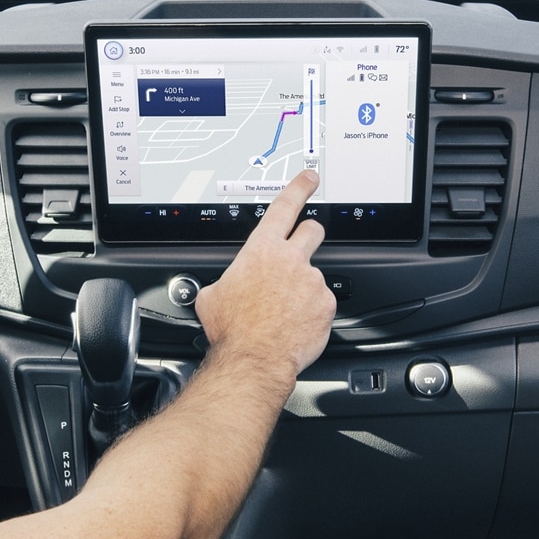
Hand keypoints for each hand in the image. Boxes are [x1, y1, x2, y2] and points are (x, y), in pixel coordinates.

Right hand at [194, 170, 337, 381]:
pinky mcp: (326, 304)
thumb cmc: (231, 330)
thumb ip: (225, 281)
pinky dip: (311, 312)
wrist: (253, 359)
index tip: (309, 178)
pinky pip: (322, 303)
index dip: (299, 188)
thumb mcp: (211, 296)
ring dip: (303, 288)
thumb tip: (221, 287)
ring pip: (314, 275)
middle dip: (309, 234)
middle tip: (299, 251)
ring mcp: (312, 282)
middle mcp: (291, 260)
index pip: (285, 206)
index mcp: (261, 250)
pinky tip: (295, 325)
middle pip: (312, 230)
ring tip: (285, 311)